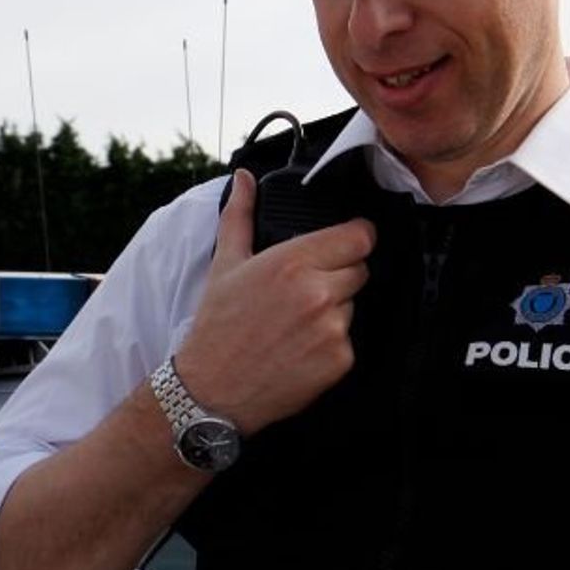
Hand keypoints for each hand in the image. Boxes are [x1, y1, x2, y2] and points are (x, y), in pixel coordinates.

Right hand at [173, 170, 372, 434]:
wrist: (209, 391)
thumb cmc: (216, 327)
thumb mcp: (225, 266)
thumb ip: (240, 217)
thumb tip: (244, 178)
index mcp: (292, 262)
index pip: (359, 235)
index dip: (349, 241)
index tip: (336, 251)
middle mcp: (318, 292)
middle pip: (360, 270)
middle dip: (337, 278)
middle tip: (301, 296)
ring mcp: (331, 328)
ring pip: (353, 307)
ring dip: (333, 313)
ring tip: (294, 327)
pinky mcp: (339, 361)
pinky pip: (348, 342)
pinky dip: (330, 347)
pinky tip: (299, 352)